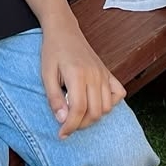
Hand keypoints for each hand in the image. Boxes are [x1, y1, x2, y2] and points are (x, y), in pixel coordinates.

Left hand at [41, 19, 125, 137]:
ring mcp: (104, 74)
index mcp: (78, 74)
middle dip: (81, 124)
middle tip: (67, 124)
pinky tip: (96, 103)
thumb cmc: (53, 51)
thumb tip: (62, 119)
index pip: (79, 109)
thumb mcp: (46, 74)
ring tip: (79, 115)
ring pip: (107, 107)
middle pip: (95, 112)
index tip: (62, 134)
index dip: (70, 126)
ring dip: (94, 116)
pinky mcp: (108, 73)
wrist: (64, 31)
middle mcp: (95, 75)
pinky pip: (119, 94)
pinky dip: (110, 104)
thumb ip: (54, 98)